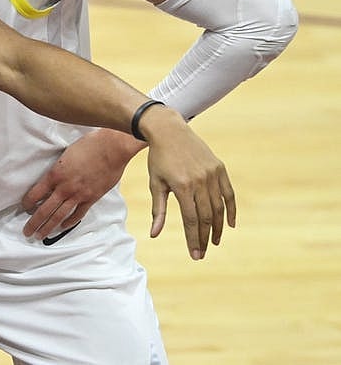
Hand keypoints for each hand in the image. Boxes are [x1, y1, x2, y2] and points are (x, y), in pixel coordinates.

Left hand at [20, 129, 137, 237]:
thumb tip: (51, 178)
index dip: (27, 203)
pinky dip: (70, 222)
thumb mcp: (65, 154)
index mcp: (55, 174)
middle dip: (34, 223)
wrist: (111, 148)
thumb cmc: (88, 145)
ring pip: (59, 216)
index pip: (35, 193)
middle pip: (44, 210)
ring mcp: (78, 195)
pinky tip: (63, 227)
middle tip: (27, 232)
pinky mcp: (92, 198)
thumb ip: (58, 169)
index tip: (23, 208)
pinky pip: (78, 214)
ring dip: (48, 227)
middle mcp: (64, 187)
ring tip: (40, 235)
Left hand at [143, 110, 235, 259]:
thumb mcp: (155, 183)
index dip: (193, 239)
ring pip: (218, 208)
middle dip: (204, 238)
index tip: (195, 255)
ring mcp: (212, 174)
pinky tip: (229, 224)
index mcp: (182, 186)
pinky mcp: (220, 168)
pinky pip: (228, 194)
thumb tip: (154, 234)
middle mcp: (200, 181)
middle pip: (206, 217)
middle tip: (202, 253)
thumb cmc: (159, 159)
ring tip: (214, 241)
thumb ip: (158, 209)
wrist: (170, 131)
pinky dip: (230, 210)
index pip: (191, 220)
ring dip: (217, 227)